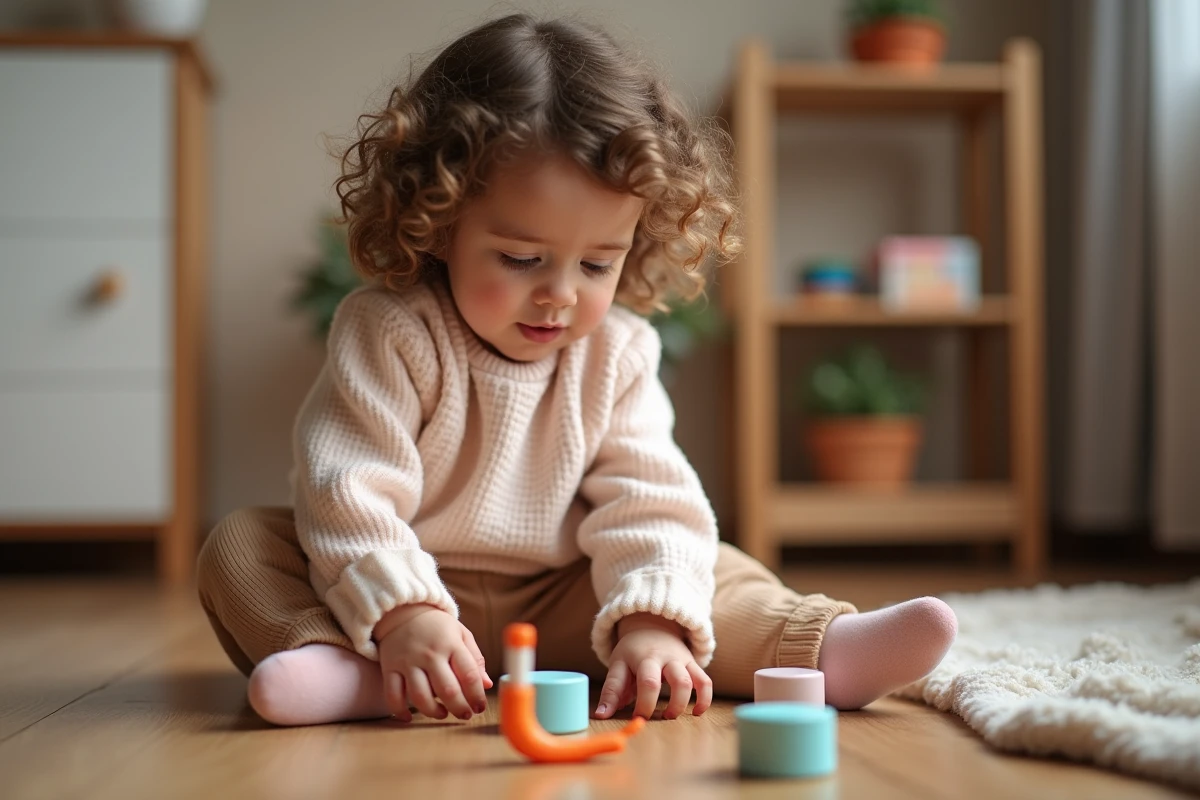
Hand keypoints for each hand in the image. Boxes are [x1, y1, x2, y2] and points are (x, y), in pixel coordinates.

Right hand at [373, 603, 492, 721]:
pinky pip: (392, 695)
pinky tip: (409, 717)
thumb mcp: (461, 635)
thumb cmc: (438, 627)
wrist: (404, 611)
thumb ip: (475, 659)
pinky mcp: (390, 668)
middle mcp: (430, 654)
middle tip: (465, 715)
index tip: (479, 708)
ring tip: (443, 713)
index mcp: (451, 644)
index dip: (477, 696)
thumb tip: (487, 685)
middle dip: (459, 708)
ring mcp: (408, 661)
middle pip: (447, 690)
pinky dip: (399, 711)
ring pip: (420, 696)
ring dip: (433, 712)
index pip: (469, 675)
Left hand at [594, 613, 712, 720]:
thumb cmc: (632, 652)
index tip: (637, 720)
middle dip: (662, 705)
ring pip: (688, 682)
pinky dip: (704, 699)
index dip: (643, 705)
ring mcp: (679, 660)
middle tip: (653, 719)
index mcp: (641, 658)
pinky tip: (696, 712)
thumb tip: (601, 715)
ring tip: (670, 715)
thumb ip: (612, 691)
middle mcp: (662, 657)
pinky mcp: (692, 663)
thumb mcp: (618, 665)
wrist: (653, 624)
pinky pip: (704, 681)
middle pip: (670, 681)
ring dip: (681, 704)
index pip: (646, 683)